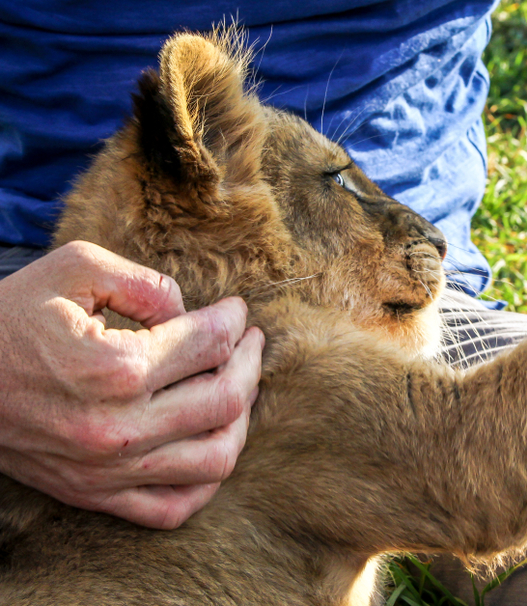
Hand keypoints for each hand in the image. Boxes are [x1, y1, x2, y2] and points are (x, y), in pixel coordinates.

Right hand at [0, 241, 262, 528]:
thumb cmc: (12, 319)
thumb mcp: (72, 270)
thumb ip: (144, 282)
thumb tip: (192, 312)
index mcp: (114, 367)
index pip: (211, 344)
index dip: (233, 320)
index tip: (235, 310)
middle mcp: (117, 426)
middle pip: (226, 401)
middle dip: (250, 363)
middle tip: (250, 342)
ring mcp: (108, 470)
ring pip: (215, 460)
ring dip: (241, 422)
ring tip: (239, 389)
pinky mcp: (95, 496)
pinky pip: (173, 509)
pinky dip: (206, 483)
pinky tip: (210, 444)